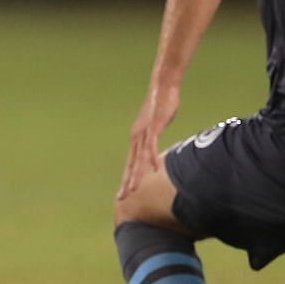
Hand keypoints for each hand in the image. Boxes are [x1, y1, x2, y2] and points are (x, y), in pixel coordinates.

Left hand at [117, 83, 179, 199]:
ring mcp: (145, 132)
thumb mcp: (156, 125)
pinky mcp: (154, 126)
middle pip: (130, 164)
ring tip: (133, 189)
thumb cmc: (161, 104)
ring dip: (136, 174)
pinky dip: (152, 157)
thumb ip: (154, 136)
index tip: (123, 193)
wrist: (163, 85)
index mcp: (137, 137)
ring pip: (139, 158)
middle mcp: (137, 136)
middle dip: (126, 182)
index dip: (126, 178)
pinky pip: (152, 145)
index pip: (130, 162)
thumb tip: (155, 144)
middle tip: (121, 198)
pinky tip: (154, 168)